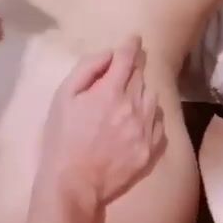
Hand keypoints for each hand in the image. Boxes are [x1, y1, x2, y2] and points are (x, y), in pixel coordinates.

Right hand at [36, 36, 163, 207]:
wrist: (74, 185)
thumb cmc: (62, 138)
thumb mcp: (64, 97)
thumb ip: (87, 69)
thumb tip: (108, 54)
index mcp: (110, 92)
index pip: (127, 58)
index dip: (131, 45)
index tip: (134, 38)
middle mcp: (133, 107)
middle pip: (141, 76)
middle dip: (134, 68)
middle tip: (126, 69)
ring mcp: (145, 130)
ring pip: (152, 97)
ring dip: (142, 91)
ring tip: (129, 97)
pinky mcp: (151, 150)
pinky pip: (159, 122)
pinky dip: (151, 114)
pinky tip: (139, 118)